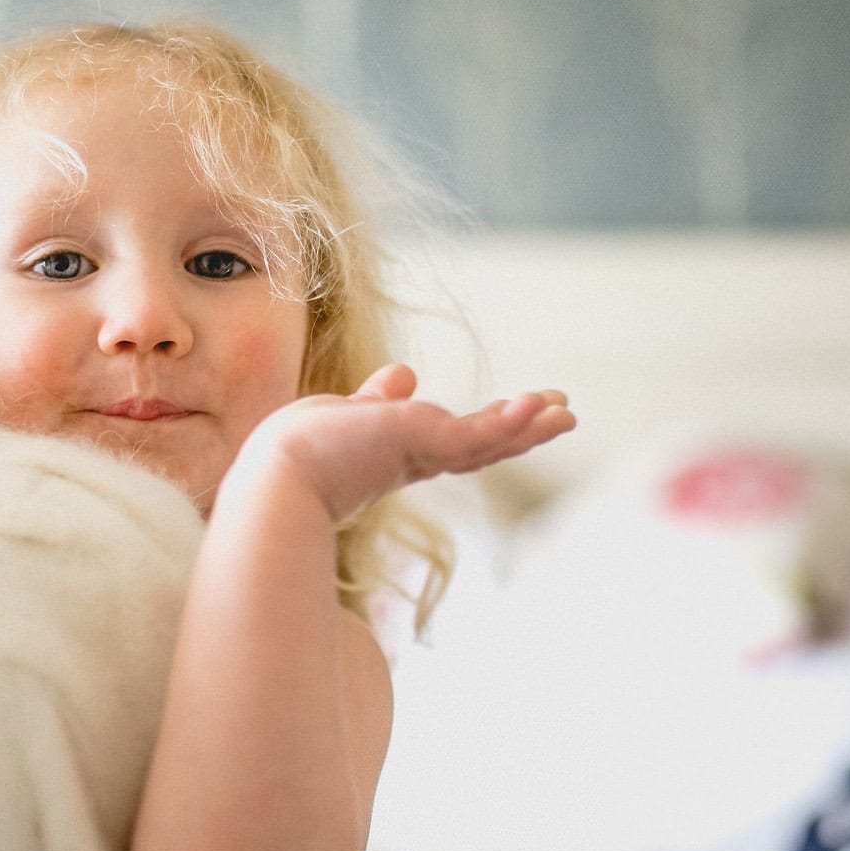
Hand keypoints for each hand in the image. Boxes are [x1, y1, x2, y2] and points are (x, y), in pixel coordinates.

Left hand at [244, 363, 574, 522]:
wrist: (282, 478)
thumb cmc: (299, 453)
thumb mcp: (348, 412)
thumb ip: (379, 398)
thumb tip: (404, 372)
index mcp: (399, 451)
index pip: (453, 439)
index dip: (487, 425)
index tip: (517, 408)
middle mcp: (418, 458)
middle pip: (483, 443)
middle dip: (522, 429)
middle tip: (563, 413)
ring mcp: (426, 454)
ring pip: (489, 440)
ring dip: (530, 425)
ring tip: (567, 413)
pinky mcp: (429, 445)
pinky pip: (480, 433)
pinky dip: (511, 421)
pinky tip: (537, 408)